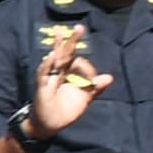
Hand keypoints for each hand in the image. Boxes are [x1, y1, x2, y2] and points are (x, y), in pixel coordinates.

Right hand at [26, 22, 110, 139]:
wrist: (51, 125)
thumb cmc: (66, 110)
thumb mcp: (85, 98)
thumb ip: (96, 88)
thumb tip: (110, 77)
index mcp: (69, 74)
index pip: (79, 62)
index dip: (88, 68)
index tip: (94, 81)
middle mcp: (59, 73)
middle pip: (66, 53)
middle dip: (72, 40)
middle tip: (80, 27)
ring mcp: (50, 78)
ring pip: (54, 59)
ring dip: (58, 46)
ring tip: (61, 33)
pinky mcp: (43, 87)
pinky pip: (44, 74)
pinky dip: (47, 65)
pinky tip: (51, 55)